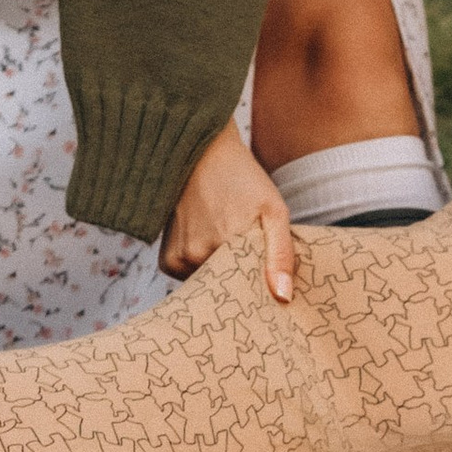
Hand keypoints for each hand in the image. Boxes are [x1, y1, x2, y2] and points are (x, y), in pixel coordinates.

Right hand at [162, 124, 294, 302]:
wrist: (201, 154)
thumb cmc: (243, 180)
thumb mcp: (273, 210)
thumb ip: (281, 254)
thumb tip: (283, 297)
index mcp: (229, 247)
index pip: (251, 289)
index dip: (262, 285)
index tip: (268, 275)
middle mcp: (198, 257)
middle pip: (229, 287)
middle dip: (242, 277)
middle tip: (247, 250)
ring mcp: (180, 260)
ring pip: (211, 283)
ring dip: (221, 270)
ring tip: (225, 239)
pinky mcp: (168, 262)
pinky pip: (192, 278)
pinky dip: (202, 267)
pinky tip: (207, 242)